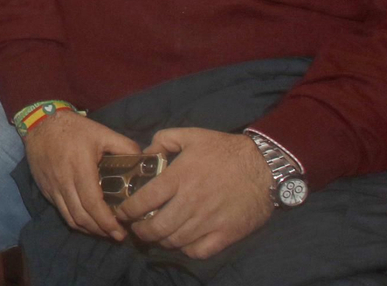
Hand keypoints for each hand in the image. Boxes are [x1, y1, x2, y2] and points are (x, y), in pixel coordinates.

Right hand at [23, 111, 139, 240]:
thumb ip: (124, 146)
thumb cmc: (73, 128)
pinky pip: (61, 212)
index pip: (92, 203)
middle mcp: (64, 181)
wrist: (40, 123)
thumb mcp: (102, 132)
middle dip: (101, 231)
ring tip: (104, 232)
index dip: (107, 221)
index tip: (121, 231)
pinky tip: (87, 221)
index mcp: (80, 168)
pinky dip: (75, 221)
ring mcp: (53, 187)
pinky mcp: (46, 189)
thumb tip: (144, 160)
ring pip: (70, 218)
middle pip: (82, 216)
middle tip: (118, 235)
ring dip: (88, 230)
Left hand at [118, 128, 273, 258]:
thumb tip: (145, 154)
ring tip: (157, 235)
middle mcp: (190, 202)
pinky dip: (186, 250)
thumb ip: (162, 140)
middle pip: (157, 227)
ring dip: (161, 241)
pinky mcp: (226, 234)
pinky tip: (182, 242)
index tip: (122, 212)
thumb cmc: (224, 149)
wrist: (264, 166)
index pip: (144, 200)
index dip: (128, 210)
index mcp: (179, 177)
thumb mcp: (190, 135)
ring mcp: (208, 221)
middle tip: (138, 228)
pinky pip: (199, 251)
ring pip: (175, 241)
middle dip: (141, 231)